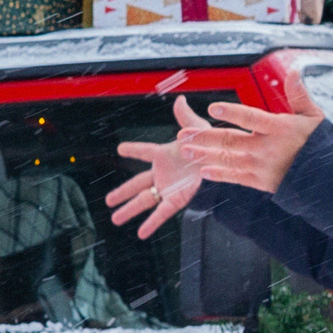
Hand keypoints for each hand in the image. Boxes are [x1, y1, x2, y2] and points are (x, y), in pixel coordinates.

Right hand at [108, 97, 214, 239]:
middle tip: (108, 200)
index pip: (145, 151)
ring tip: (115, 219)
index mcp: (164, 154)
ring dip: (130, 209)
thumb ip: (185, 117)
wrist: (223, 160)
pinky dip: (152, 222)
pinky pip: (162, 211)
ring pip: (145, 200)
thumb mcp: (198, 128)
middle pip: (137, 184)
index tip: (121, 148)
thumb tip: (180, 100)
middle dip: (123, 192)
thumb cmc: (212, 144)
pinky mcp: (177, 198)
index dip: (133, 149)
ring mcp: (168, 187)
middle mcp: (163, 173)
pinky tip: (141, 233)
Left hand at [175, 70, 326, 193]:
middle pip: (231, 141)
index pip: (251, 118)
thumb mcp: (313, 116)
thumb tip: (293, 71)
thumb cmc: (318, 143)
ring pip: (228, 160)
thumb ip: (299, 94)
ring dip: (204, 155)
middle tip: (183, 134)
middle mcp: (267, 148)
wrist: (326, 178)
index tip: (213, 106)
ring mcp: (262, 167)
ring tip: (185, 150)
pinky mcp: (260, 182)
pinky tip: (203, 170)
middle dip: (205, 136)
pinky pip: (235, 178)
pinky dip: (219, 175)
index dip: (232, 112)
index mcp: (280, 128)